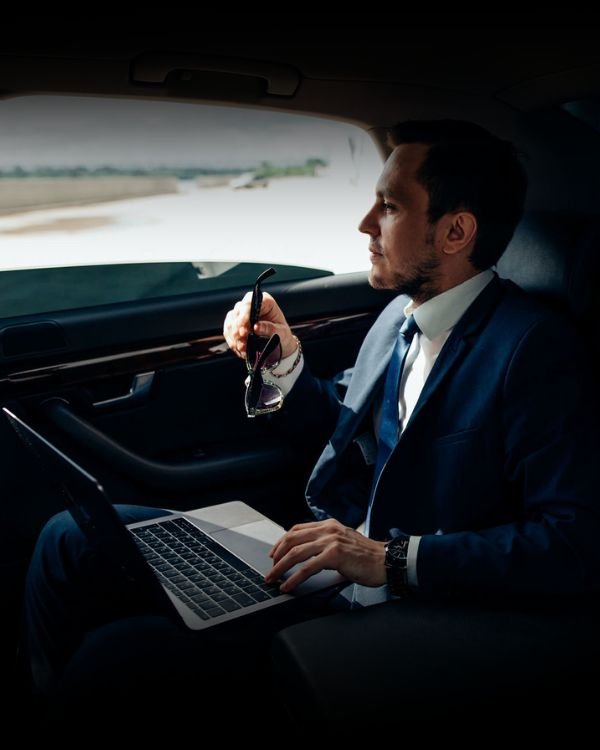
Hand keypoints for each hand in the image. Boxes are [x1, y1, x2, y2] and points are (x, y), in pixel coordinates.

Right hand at [223, 291, 296, 359]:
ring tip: (243, 349)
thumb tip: (257, 327)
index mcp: (265, 301)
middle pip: (237, 313)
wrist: (279, 343)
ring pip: (230, 322)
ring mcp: (241, 313)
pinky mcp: (234, 323)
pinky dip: (232, 341)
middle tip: (242, 344)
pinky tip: (239, 349)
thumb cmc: (282, 334)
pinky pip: (228, 331)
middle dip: (238, 330)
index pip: (250, 303)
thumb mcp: (281, 333)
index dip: (244, 316)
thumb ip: (270, 329)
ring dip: (234, 338)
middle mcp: (250, 304)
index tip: (244, 331)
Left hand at [265, 519, 386, 592]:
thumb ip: (327, 545)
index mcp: (329, 525)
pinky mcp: (334, 556)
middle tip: (270, 568)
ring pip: (296, 553)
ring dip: (280, 567)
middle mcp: (328, 530)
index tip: (274, 553)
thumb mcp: (344, 542)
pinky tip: (288, 586)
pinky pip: (307, 568)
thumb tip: (309, 558)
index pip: (297, 529)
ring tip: (273, 578)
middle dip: (277, 555)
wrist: (386, 560)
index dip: (282, 541)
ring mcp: (331, 541)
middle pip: (292, 539)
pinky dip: (294, 578)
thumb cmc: (367, 556)